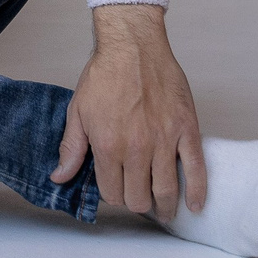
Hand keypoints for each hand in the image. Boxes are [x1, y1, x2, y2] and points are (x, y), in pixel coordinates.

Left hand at [52, 4, 204, 214]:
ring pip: (167, 191)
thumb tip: (59, 177)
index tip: (115, 188)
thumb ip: (71, 148)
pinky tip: (194, 204)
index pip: (112, 192)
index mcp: (108, 145)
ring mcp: (165, 141)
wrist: (133, 47)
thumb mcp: (77, 111)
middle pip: (139, 198)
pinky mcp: (187, 131)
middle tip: (137, 196)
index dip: (112, 195)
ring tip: (163, 211)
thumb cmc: (105, 75)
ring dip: (164, 207)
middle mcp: (137, 148)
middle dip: (136, 202)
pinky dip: (197, 192)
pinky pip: (197, 170)